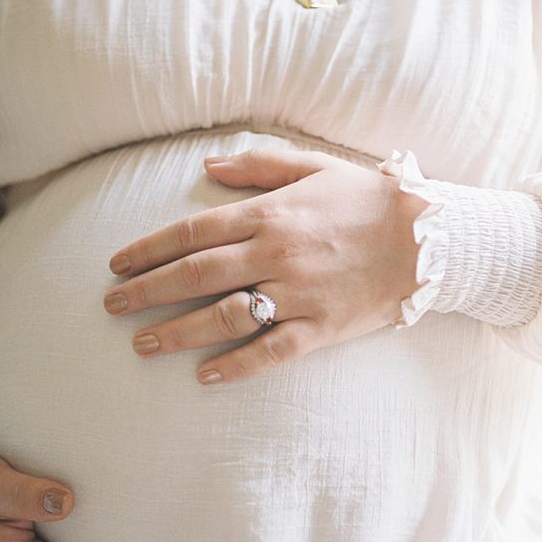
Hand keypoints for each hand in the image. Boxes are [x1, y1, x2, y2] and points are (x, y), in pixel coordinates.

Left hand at [104, 147, 426, 382]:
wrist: (430, 237)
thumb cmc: (368, 198)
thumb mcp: (313, 166)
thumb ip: (258, 166)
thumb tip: (208, 165)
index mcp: (270, 213)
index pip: (192, 233)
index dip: (148, 250)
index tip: (116, 264)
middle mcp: (276, 254)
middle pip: (195, 275)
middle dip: (146, 292)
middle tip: (112, 307)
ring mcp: (298, 294)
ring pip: (224, 316)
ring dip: (177, 332)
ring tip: (141, 345)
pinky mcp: (322, 328)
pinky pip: (272, 351)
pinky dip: (237, 365)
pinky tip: (205, 375)